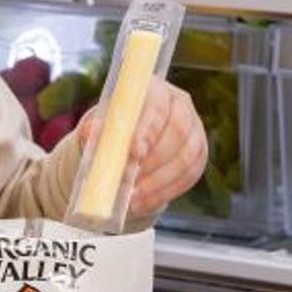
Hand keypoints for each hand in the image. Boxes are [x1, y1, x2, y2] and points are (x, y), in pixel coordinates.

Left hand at [78, 79, 208, 215]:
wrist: (130, 138)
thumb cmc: (115, 126)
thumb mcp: (101, 124)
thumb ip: (96, 128)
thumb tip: (92, 134)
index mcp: (155, 89)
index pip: (157, 106)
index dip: (147, 130)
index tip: (133, 154)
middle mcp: (181, 105)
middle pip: (178, 132)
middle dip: (153, 161)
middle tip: (129, 181)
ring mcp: (195, 130)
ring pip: (186, 158)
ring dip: (158, 182)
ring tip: (132, 197)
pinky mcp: (199, 155)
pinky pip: (189, 176)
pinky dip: (165, 192)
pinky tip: (143, 202)